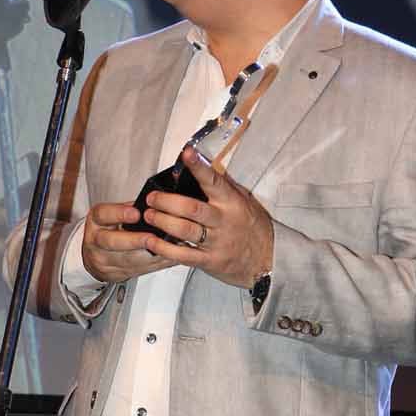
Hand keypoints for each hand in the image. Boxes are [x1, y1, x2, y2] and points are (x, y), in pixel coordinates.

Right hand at [80, 198, 175, 284]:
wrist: (95, 256)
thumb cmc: (108, 229)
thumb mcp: (113, 214)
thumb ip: (131, 209)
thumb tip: (156, 206)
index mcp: (97, 220)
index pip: (104, 214)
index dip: (119, 214)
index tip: (136, 213)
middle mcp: (97, 240)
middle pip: (113, 242)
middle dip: (135, 241)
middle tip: (152, 238)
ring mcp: (104, 259)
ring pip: (128, 260)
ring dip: (150, 256)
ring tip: (167, 249)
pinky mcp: (116, 273)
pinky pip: (139, 270)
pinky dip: (156, 264)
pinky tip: (168, 259)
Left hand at [138, 145, 273, 289]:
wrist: (267, 260)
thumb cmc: (253, 228)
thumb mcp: (244, 202)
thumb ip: (224, 187)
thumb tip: (204, 166)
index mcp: (232, 203)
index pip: (214, 181)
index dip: (199, 167)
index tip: (186, 153)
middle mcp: (223, 221)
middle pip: (192, 208)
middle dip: (167, 202)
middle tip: (151, 197)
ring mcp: (216, 242)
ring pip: (185, 230)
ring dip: (163, 222)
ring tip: (148, 215)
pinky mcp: (209, 261)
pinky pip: (183, 255)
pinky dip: (164, 248)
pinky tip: (151, 242)